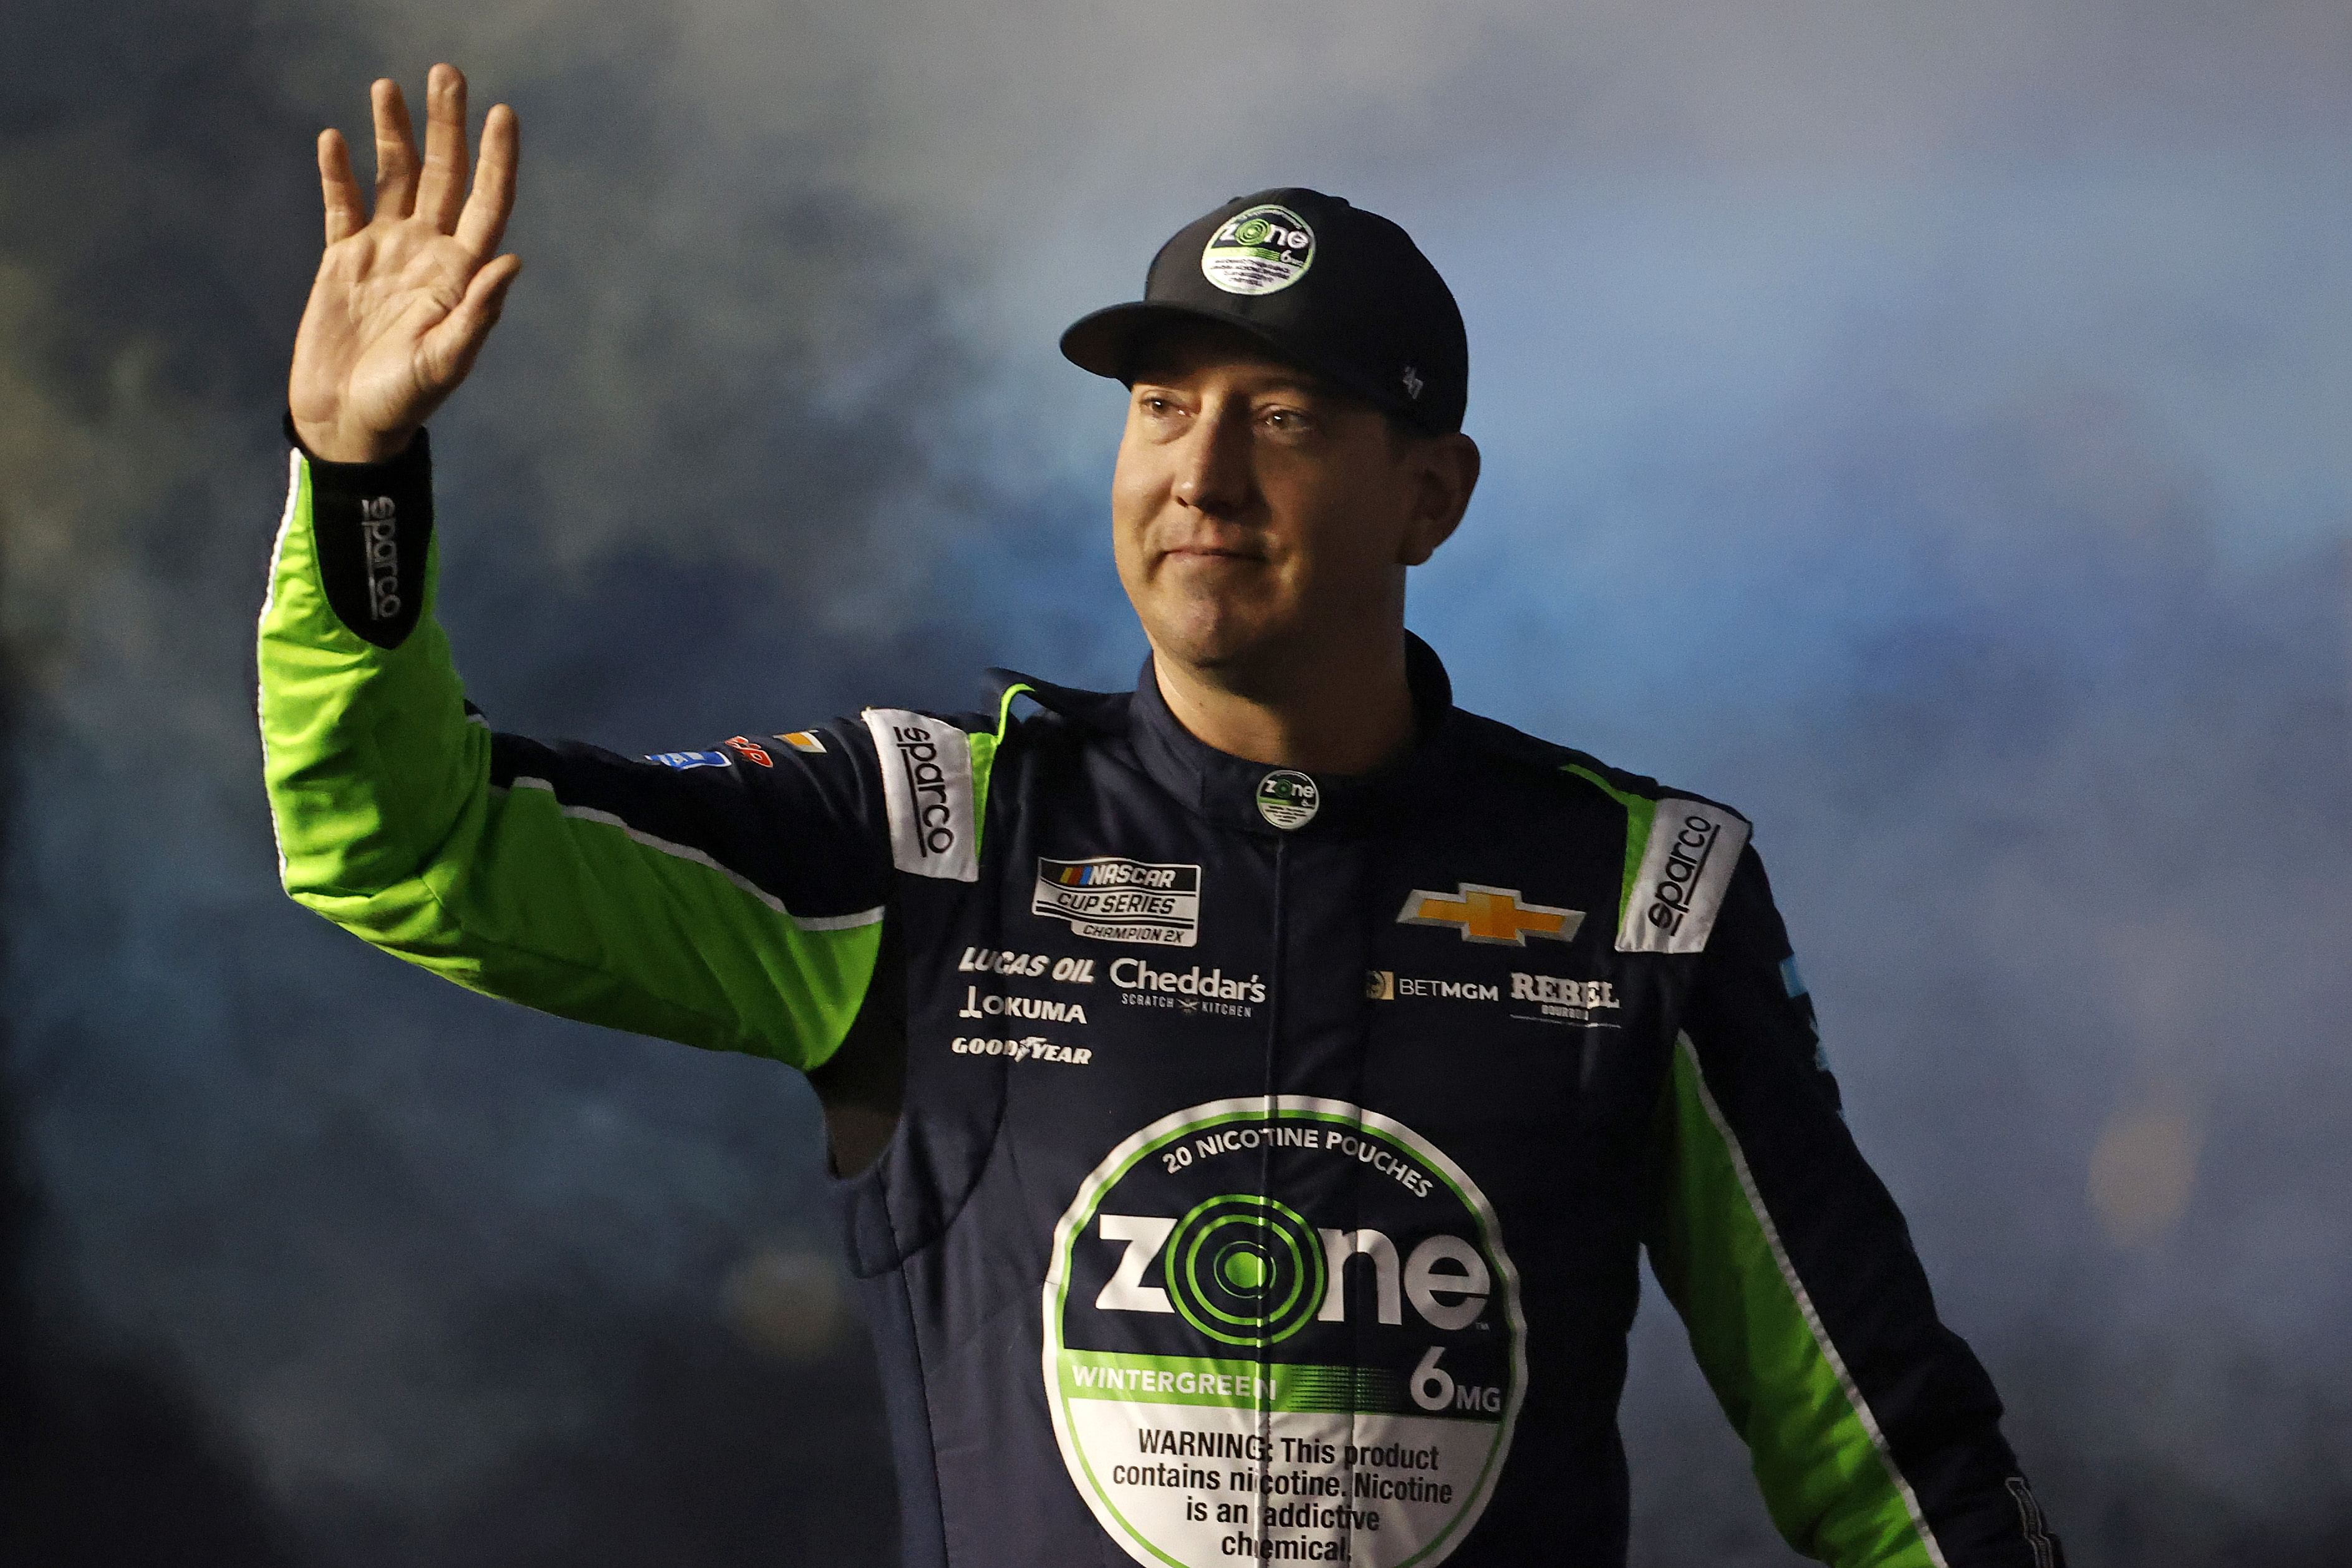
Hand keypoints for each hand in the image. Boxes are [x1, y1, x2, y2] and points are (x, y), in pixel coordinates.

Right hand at [288, 64, 520, 463]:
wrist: (347, 423)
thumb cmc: (402, 403)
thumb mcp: (444, 364)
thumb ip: (477, 315)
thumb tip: (511, 261)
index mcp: (460, 275)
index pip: (486, 203)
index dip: (496, 160)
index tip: (502, 113)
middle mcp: (427, 254)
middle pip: (443, 177)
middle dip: (447, 126)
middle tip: (448, 74)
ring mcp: (385, 253)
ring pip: (394, 179)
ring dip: (393, 134)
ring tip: (387, 86)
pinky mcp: (342, 261)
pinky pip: (343, 206)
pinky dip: (338, 173)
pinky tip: (335, 138)